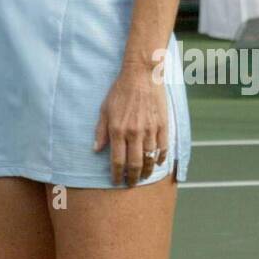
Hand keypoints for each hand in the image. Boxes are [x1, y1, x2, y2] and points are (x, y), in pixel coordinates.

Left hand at [93, 63, 168, 186]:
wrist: (141, 75)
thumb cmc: (120, 91)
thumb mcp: (104, 109)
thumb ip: (100, 131)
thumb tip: (96, 149)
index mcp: (118, 130)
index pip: (117, 160)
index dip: (116, 174)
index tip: (116, 181)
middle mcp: (134, 133)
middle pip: (134, 164)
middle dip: (132, 178)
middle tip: (130, 184)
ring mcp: (150, 130)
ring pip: (149, 159)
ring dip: (146, 171)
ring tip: (143, 177)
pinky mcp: (163, 125)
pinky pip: (163, 148)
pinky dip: (160, 159)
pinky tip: (156, 163)